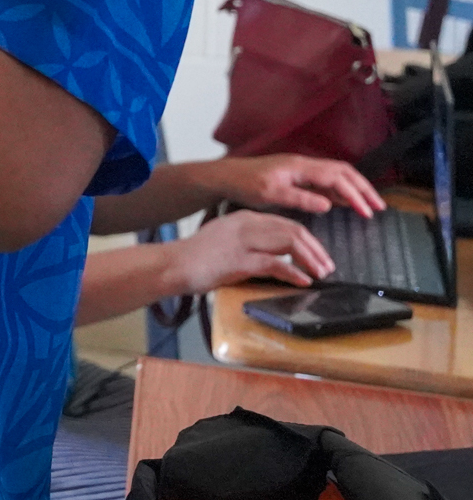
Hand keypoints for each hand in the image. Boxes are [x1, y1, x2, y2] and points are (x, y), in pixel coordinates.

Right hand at [172, 209, 332, 294]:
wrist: (172, 265)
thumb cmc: (197, 258)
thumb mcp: (226, 241)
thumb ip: (251, 242)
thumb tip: (278, 256)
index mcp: (243, 217)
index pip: (286, 223)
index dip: (309, 239)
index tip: (319, 255)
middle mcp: (245, 224)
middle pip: (293, 230)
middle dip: (316, 249)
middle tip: (327, 266)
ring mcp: (243, 241)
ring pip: (290, 243)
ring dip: (311, 259)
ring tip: (320, 274)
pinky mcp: (240, 261)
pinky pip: (276, 264)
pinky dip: (294, 273)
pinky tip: (303, 281)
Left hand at [210, 154, 384, 217]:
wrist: (225, 176)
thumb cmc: (244, 184)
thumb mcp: (270, 194)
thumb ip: (299, 199)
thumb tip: (328, 204)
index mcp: (299, 166)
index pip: (337, 178)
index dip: (355, 194)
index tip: (368, 212)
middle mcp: (303, 164)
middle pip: (342, 172)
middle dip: (363, 188)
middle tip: (379, 207)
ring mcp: (300, 169)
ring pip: (336, 175)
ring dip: (354, 189)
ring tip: (369, 206)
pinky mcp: (296, 176)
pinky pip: (324, 181)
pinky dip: (339, 191)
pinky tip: (345, 203)